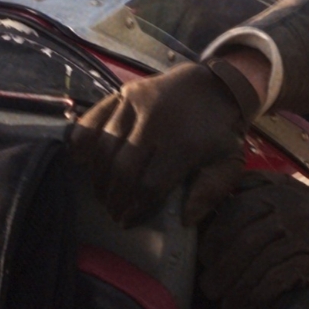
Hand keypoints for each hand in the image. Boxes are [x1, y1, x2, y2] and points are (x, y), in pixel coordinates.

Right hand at [68, 59, 257, 229]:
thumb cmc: (219, 132)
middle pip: (122, 169)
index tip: (127, 222)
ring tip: (101, 193)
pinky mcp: (125, 92)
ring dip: (98, 176)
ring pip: (105, 146)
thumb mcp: (229, 164)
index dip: (134, 209)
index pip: (149, 186)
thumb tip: (185, 220)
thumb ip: (210, 193)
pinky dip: (83, 139)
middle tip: (112, 211)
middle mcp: (157, 122)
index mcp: (184, 145)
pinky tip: (80, 159)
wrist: (216, 85)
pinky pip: (95, 117)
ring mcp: (137, 104)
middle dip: (113, 197)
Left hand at [197, 173, 308, 308]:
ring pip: (257, 258)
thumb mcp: (293, 196)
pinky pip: (278, 275)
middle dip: (220, 267)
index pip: (233, 210)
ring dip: (237, 286)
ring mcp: (303, 230)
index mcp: (276, 190)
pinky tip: (249, 307)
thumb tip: (219, 205)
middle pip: (241, 236)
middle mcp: (287, 206)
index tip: (205, 261)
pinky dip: (258, 294)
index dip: (213, 238)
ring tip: (228, 305)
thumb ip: (259, 192)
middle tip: (211, 290)